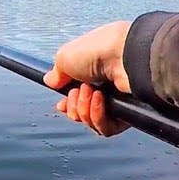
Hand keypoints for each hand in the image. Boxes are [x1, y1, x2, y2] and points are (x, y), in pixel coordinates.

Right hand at [42, 20, 132, 136]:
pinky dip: (98, 116)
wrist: (123, 55)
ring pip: (91, 123)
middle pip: (81, 113)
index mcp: (91, 73)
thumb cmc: (96, 51)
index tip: (62, 104)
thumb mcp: (65, 57)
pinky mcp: (128, 113)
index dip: (67, 104)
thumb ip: (56, 73)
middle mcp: (105, 88)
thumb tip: (50, 81)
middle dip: (74, 106)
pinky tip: (99, 99)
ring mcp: (117, 101)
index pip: (76, 97)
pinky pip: (106, 128)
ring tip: (90, 92)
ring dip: (84, 109)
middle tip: (77, 92)